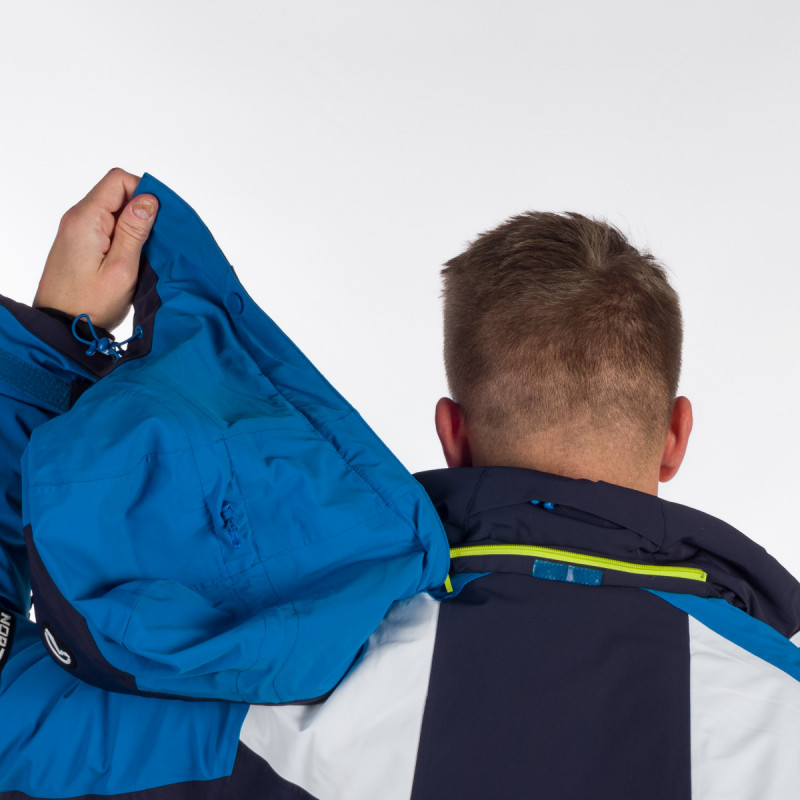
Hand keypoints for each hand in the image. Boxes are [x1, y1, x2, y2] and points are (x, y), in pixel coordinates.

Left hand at [33, 168, 158, 330]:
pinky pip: (107, 225)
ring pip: (114, 210)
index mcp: (86, 219)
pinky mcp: (80, 242)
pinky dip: (124, 236)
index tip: (159, 221)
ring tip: (142, 255)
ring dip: (134, 227)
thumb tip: (148, 199)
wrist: (61, 327)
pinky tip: (131, 258)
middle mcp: (78, 218)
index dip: (144, 194)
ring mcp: (77, 230)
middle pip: (117, 193)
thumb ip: (134, 231)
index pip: (119, 180)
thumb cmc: (90, 304)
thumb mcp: (121, 269)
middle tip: (152, 244)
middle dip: (141, 212)